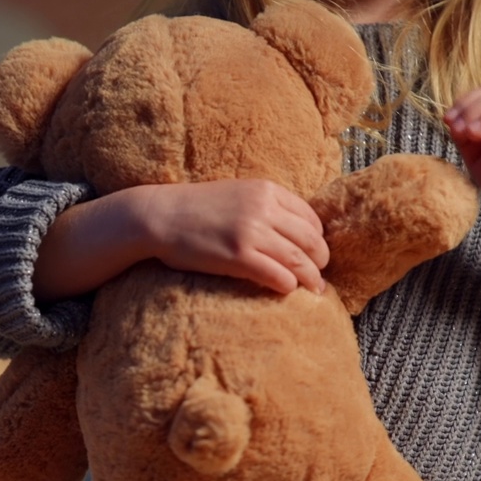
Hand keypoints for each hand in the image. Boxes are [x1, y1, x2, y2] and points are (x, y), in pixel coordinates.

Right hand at [130, 179, 329, 293]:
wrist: (160, 216)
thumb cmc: (195, 209)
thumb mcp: (236, 194)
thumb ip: (264, 206)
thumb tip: (290, 230)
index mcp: (267, 190)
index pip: (310, 217)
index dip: (317, 238)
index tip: (314, 253)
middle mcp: (264, 209)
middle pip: (311, 239)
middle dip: (320, 260)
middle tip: (319, 275)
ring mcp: (252, 232)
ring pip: (300, 260)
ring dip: (311, 278)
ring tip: (315, 289)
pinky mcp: (239, 256)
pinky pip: (278, 275)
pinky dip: (289, 285)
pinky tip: (287, 290)